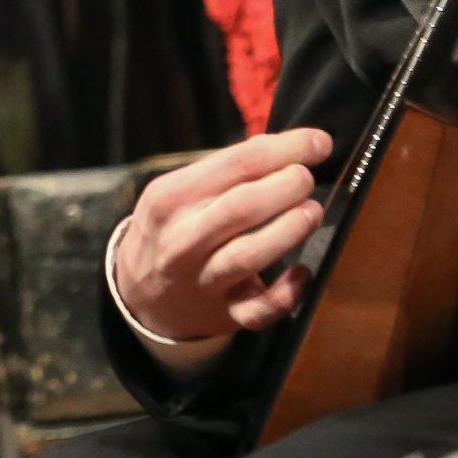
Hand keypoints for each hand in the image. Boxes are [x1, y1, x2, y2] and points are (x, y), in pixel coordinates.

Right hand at [113, 129, 330, 341]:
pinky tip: (301, 272)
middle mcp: (183, 239)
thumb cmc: (171, 230)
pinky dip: (287, 293)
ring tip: (312, 212)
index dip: (285, 149)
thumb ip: (223, 171)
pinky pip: (259, 310)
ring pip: (250, 255)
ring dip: (291, 229)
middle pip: (243, 206)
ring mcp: (202, 280)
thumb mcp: (177, 193)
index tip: (318, 142)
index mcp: (170, 198)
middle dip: (287, 186)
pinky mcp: (223, 315)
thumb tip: (280, 147)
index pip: (236, 164)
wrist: (138, 295)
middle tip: (307, 178)